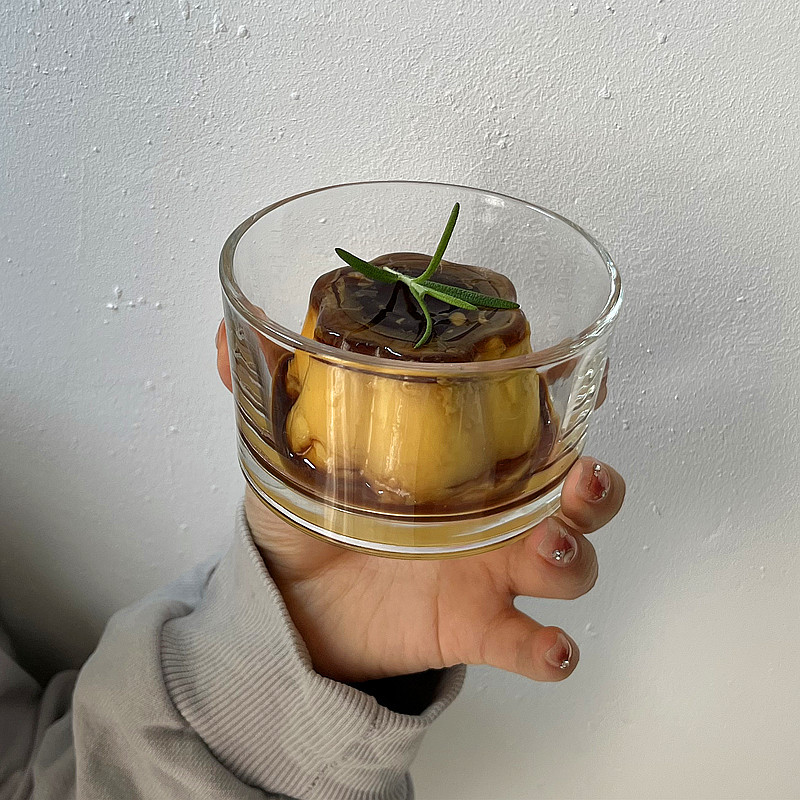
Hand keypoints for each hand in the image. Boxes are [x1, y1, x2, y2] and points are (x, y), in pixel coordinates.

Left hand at [217, 322, 623, 682]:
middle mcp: (492, 512)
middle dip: (594, 487)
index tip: (582, 380)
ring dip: (575, 556)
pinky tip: (552, 650)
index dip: (571, 402)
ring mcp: (490, 569)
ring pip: (568, 562)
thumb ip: (267, 398)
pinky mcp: (474, 624)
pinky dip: (548, 649)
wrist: (297, 605)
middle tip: (581, 478)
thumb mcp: (288, 456)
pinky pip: (527, 641)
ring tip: (549, 550)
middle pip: (575, 495)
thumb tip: (229, 338)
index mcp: (462, 462)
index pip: (535, 423)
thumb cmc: (312, 519)